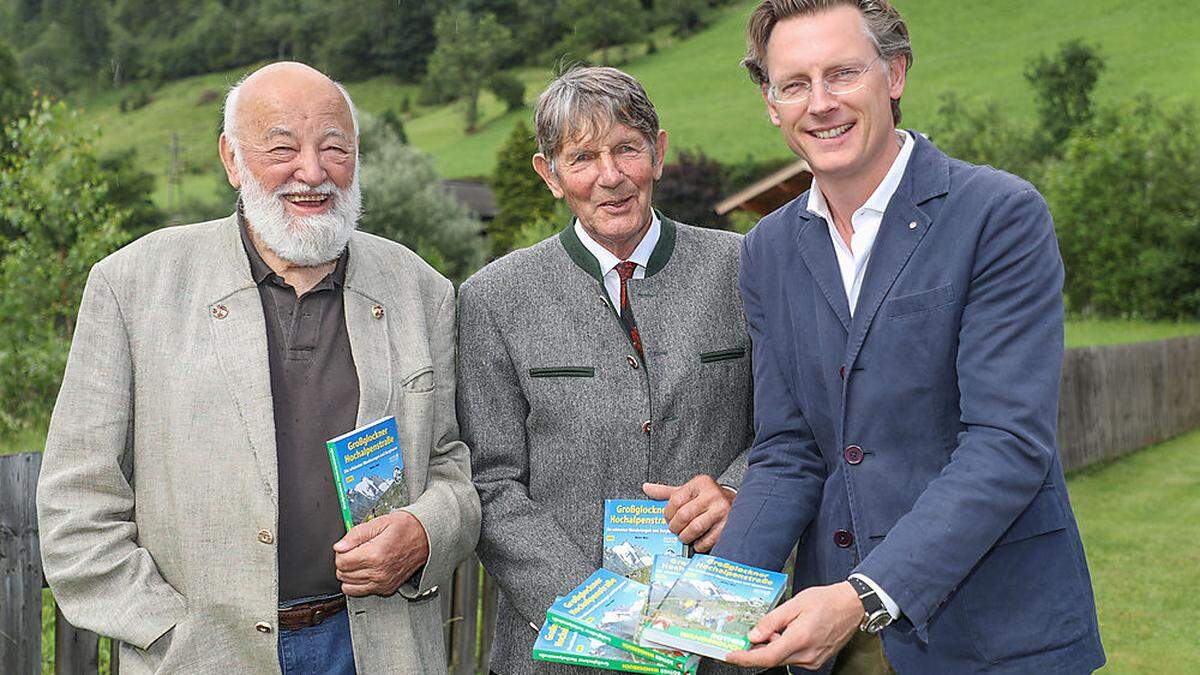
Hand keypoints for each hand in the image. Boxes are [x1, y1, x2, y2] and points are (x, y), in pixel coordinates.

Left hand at [333, 510, 429, 596]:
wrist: (426, 538)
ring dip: (350, 573)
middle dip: (345, 562)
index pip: (341, 562)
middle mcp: (378, 572)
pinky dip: (358, 583)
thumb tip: (339, 546)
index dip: (341, 552)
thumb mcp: (379, 523)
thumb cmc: (406, 528)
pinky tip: (366, 570)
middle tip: (355, 551)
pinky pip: (360, 592)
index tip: (348, 546)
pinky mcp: (386, 589)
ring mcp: (382, 583)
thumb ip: (356, 535)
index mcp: (375, 555)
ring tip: (360, 561)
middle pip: (343, 574)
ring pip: (349, 586)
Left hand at [642, 475, 735, 551]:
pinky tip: (697, 541)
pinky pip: (708, 540)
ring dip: (685, 536)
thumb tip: (647, 488)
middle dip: (675, 527)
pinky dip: (699, 544)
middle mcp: (712, 495)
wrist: (736, 503)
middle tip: (675, 530)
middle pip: (684, 515)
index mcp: (700, 483)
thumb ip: (668, 492)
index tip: (668, 519)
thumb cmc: (708, 498)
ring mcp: (721, 510)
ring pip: (695, 528)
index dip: (668, 513)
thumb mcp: (689, 491)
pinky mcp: (728, 525)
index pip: (676, 499)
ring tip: (684, 536)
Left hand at [725, 581, 861, 669]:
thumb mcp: (794, 604)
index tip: (730, 655)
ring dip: (772, 647)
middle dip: (756, 650)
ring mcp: (813, 660)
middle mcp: (807, 654)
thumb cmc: (826, 601)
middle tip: (746, 638)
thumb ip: (772, 621)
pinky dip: (783, 648)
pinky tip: (785, 634)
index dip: (745, 658)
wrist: (852, 606)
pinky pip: (793, 658)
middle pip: (772, 660)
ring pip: (782, 659)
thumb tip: (753, 635)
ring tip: (774, 629)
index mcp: (800, 639)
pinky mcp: (816, 660)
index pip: (767, 657)